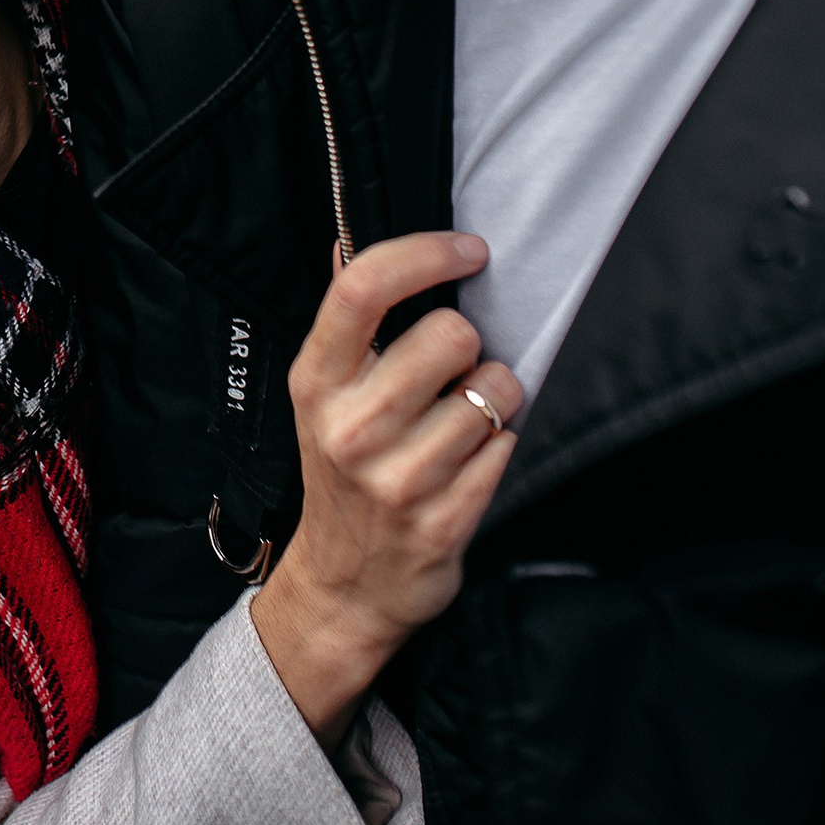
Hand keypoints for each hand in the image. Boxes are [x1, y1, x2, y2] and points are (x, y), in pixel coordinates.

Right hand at [247, 232, 520, 746]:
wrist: (346, 584)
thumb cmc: (343, 472)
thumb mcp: (323, 394)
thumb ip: (347, 321)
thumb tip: (347, 240)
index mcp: (316, 380)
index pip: (364, 287)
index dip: (426, 254)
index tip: (468, 251)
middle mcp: (349, 425)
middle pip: (450, 333)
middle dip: (469, 345)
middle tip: (452, 372)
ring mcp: (396, 476)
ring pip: (493, 389)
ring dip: (494, 398)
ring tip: (463, 420)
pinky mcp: (443, 519)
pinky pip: (508, 447)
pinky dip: (500, 448)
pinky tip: (467, 464)